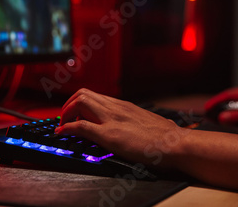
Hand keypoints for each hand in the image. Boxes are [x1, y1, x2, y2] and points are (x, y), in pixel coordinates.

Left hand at [57, 89, 188, 168]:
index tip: (76, 114)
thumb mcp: (151, 123)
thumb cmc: (167, 136)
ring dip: (66, 113)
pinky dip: (67, 128)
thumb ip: (144, 122)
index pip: (96, 95)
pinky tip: (62, 133)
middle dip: (69, 105)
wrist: (175, 143)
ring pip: (80, 102)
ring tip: (63, 126)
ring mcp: (112, 119)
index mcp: (124, 106)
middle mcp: (116, 108)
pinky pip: (82, 126)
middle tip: (65, 119)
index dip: (80, 103)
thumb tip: (156, 126)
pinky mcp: (109, 135)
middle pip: (83, 93)